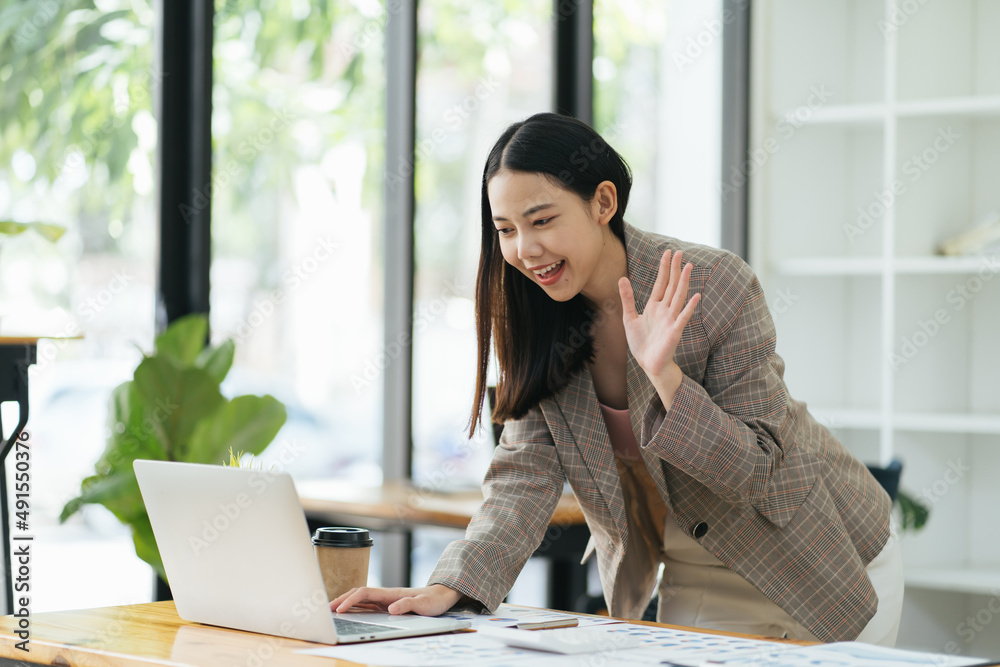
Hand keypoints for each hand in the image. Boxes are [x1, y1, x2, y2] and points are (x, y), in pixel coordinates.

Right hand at [330, 584, 461, 615]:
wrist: (442, 596)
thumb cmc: (433, 600)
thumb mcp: (423, 604)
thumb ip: (408, 605)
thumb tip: (391, 609)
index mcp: (391, 593)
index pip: (364, 593)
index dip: (351, 601)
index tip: (340, 610)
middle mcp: (385, 595)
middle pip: (358, 594)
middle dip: (341, 600)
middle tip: (326, 610)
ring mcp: (385, 599)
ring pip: (360, 599)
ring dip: (345, 603)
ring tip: (332, 611)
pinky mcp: (387, 605)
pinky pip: (367, 605)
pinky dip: (354, 607)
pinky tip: (349, 613)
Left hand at [618, 249, 700, 382]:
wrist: (648, 364)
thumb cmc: (641, 343)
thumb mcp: (629, 318)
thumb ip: (627, 299)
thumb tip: (622, 278)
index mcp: (654, 306)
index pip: (661, 282)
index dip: (664, 268)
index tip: (668, 252)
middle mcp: (665, 310)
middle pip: (672, 285)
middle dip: (675, 269)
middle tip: (680, 252)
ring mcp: (671, 320)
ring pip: (678, 297)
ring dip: (684, 282)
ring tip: (688, 267)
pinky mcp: (674, 331)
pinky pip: (683, 317)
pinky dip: (689, 307)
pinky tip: (696, 296)